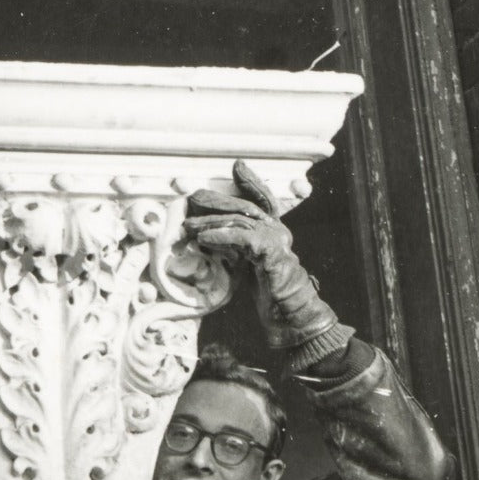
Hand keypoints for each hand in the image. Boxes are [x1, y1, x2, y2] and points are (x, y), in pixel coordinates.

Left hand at [185, 161, 351, 367]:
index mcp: (274, 231)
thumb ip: (235, 247)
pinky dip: (220, 236)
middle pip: (245, 206)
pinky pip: (242, 238)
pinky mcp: (271, 253)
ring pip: (240, 221)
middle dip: (217, 200)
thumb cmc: (270, 292)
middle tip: (193, 196)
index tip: (237, 166)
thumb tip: (206, 237)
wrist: (290, 313)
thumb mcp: (249, 263)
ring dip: (210, 222)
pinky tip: (203, 239)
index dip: (251, 182)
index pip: (263, 200)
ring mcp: (277, 240)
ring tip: (188, 226)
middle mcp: (278, 230)